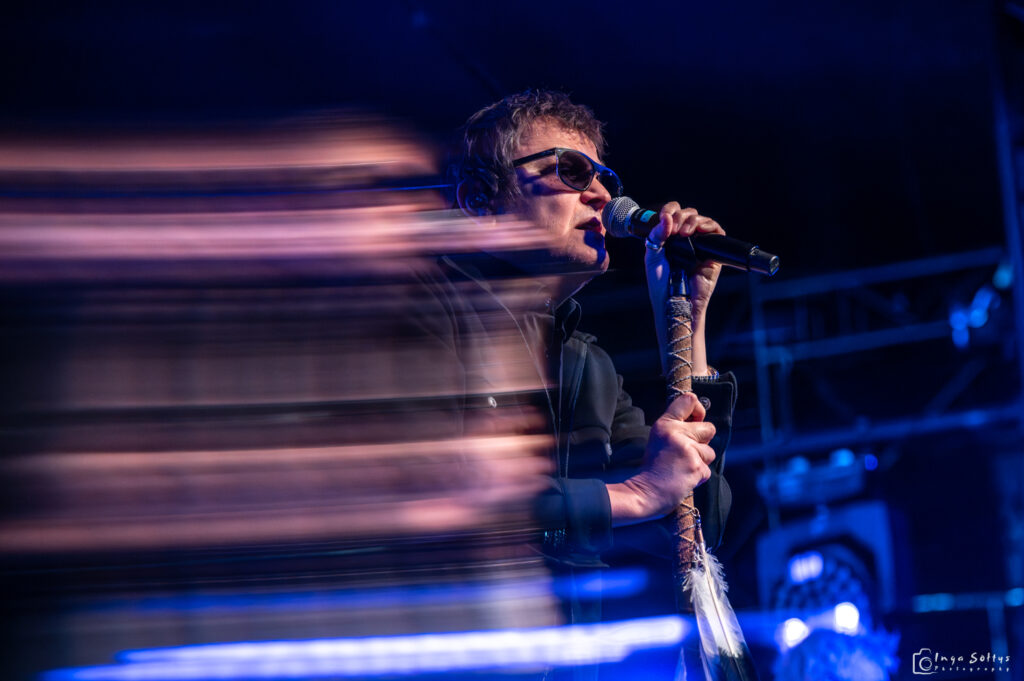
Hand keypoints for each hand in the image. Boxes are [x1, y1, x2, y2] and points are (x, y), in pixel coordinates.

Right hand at [607, 393, 715, 524]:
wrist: (645, 492)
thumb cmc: (652, 468)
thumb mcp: (658, 440)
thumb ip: (676, 429)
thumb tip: (699, 421)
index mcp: (665, 424)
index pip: (689, 400)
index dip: (698, 409)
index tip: (696, 418)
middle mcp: (677, 433)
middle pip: (709, 428)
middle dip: (703, 441)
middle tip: (687, 452)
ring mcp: (688, 450)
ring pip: (710, 451)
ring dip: (700, 461)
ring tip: (682, 467)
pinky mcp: (696, 467)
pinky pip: (707, 470)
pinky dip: (698, 476)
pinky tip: (683, 478)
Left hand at [644, 203, 724, 375]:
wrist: (673, 301)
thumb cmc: (661, 285)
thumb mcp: (653, 256)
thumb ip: (657, 234)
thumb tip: (666, 217)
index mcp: (669, 239)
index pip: (673, 215)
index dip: (670, 209)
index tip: (665, 215)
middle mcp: (685, 240)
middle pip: (688, 214)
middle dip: (681, 216)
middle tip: (674, 228)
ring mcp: (699, 245)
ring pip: (702, 220)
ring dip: (693, 220)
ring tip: (684, 232)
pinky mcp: (712, 253)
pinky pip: (717, 232)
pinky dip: (709, 226)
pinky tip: (698, 230)